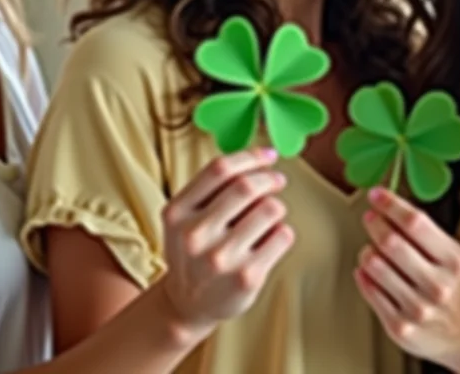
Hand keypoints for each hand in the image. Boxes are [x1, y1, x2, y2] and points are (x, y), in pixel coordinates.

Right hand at [157, 147, 293, 335]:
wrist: (186, 305)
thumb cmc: (195, 250)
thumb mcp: (185, 217)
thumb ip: (212, 188)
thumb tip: (263, 156)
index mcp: (177, 212)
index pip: (219, 169)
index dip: (250, 156)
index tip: (269, 155)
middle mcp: (195, 234)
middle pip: (246, 186)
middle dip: (269, 178)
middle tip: (278, 180)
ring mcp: (221, 257)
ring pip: (270, 209)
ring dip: (276, 207)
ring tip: (268, 218)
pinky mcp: (246, 277)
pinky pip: (282, 236)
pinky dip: (282, 233)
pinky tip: (269, 242)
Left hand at [354, 187, 459, 369]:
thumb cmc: (454, 288)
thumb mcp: (452, 255)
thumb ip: (425, 233)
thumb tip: (387, 206)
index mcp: (454, 261)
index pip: (415, 222)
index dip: (391, 204)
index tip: (377, 194)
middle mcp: (437, 285)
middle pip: (391, 242)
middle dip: (375, 224)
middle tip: (370, 218)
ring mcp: (417, 308)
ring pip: (375, 265)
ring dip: (367, 251)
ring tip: (372, 249)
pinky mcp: (399, 327)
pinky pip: (370, 291)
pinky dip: (363, 276)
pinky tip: (368, 271)